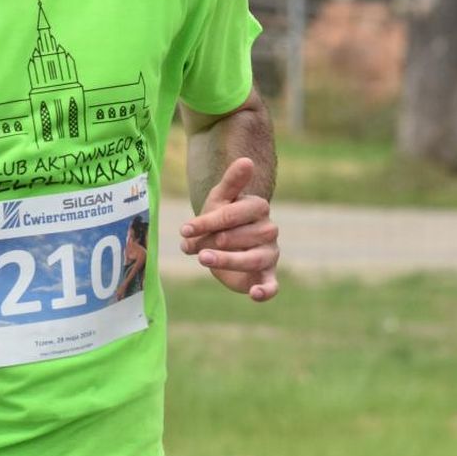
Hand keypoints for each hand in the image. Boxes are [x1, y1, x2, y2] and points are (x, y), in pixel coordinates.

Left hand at [180, 155, 278, 301]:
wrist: (221, 242)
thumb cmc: (220, 218)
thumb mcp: (219, 198)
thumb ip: (232, 181)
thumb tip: (247, 160)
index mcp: (257, 207)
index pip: (235, 213)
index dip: (209, 221)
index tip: (185, 229)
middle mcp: (269, 229)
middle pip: (246, 235)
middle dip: (217, 241)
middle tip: (195, 247)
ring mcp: (270, 253)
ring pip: (254, 258)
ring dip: (229, 260)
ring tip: (203, 259)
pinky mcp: (268, 275)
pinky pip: (272, 285)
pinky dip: (266, 291)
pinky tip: (254, 295)